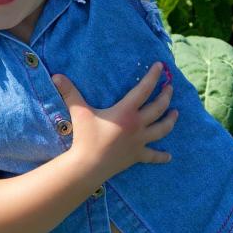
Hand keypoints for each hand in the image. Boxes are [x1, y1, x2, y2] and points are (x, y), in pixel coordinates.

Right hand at [52, 62, 175, 181]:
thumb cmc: (85, 137)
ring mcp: (139, 142)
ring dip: (170, 120)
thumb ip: (70, 92)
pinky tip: (169, 156)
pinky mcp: (137, 156)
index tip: (161, 66)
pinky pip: (153, 156)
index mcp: (126, 112)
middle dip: (166, 96)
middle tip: (170, 87)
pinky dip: (162, 156)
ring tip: (176, 113)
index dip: (153, 76)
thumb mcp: (79, 112)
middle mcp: (137, 125)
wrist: (88, 166)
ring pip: (162, 129)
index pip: (144, 89)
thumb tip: (56, 76)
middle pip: (158, 108)